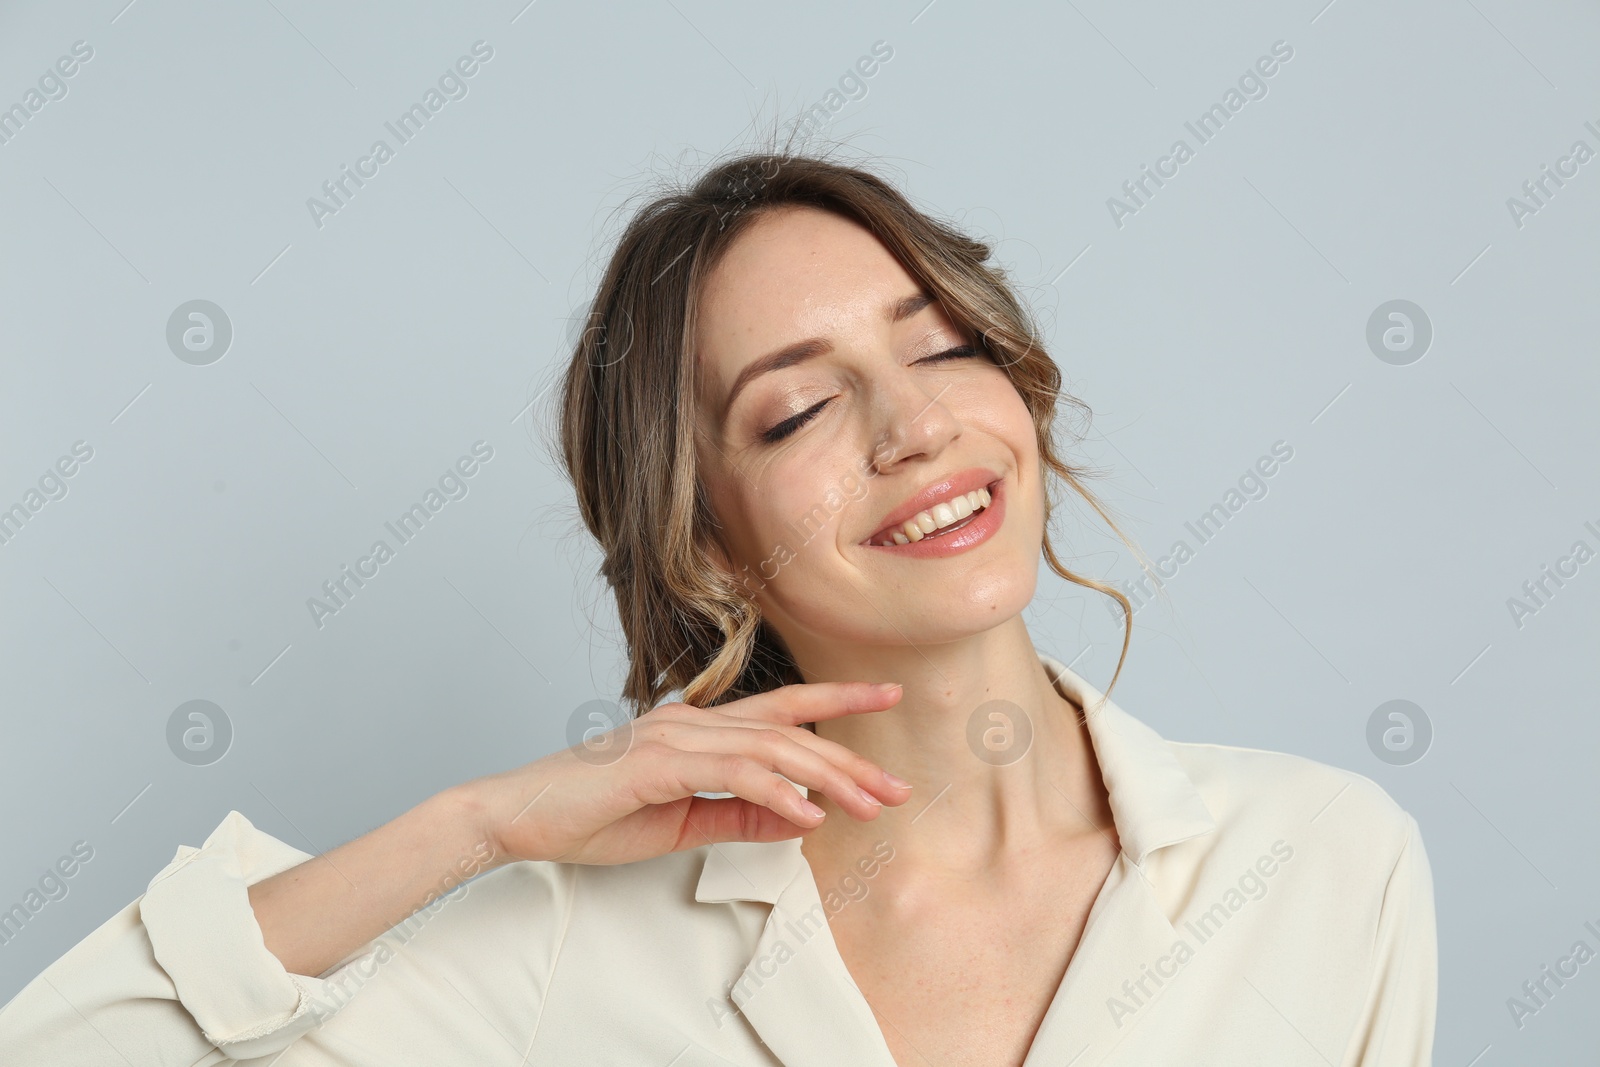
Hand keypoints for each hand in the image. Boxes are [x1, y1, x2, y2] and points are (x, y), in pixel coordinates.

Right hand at [466, 682, 911, 865]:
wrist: (517, 816)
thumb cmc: (591, 815)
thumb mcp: (681, 823)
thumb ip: (739, 814)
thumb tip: (799, 815)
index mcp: (698, 730)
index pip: (781, 709)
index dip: (837, 701)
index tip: (887, 698)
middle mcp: (692, 722)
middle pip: (789, 729)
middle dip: (850, 758)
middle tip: (898, 788)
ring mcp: (673, 738)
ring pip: (770, 747)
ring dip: (825, 778)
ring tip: (867, 806)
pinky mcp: (654, 763)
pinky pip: (730, 773)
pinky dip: (774, 790)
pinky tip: (805, 813)